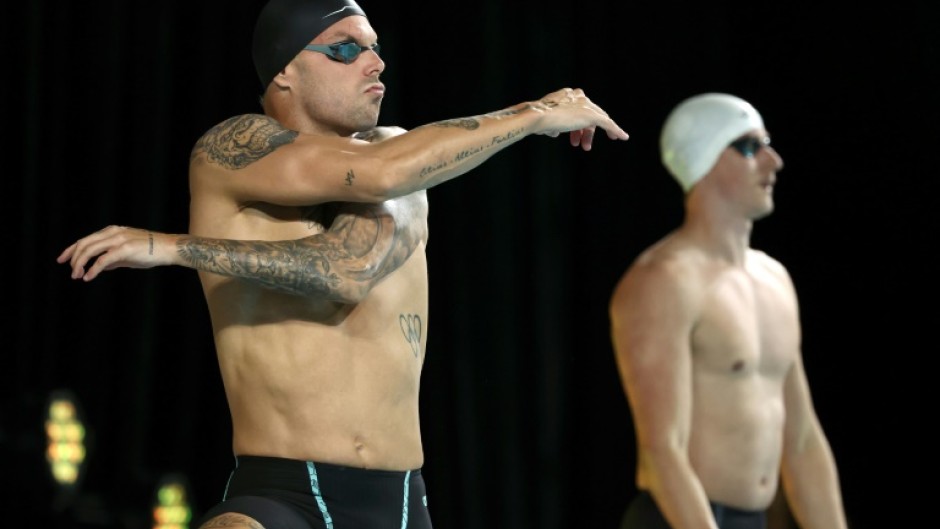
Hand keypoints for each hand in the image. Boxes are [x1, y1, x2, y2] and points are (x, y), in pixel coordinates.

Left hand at [57, 225, 176, 280]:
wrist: (169, 248)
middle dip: (73, 258)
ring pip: (90, 250)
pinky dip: (93, 270)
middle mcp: (113, 233)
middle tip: (71, 272)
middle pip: (84, 244)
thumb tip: (101, 267)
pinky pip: (103, 260)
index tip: (62, 260)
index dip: (71, 250)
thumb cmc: (152, 251)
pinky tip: (88, 277)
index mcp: (112, 231)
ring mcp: (118, 240)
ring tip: (77, 276)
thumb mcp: (129, 253)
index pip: (85, 239)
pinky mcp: (124, 250)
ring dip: (80, 264)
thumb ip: (114, 258)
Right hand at [532, 88, 628, 150]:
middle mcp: (578, 96)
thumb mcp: (545, 122)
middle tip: (581, 145)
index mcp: (567, 95)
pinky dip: (616, 131)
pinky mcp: (592, 115)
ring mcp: (586, 105)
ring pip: (596, 120)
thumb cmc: (536, 119)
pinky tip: (622, 137)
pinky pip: (608, 124)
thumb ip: (552, 125)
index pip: (578, 109)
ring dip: (590, 135)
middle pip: (588, 114)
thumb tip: (555, 132)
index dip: (576, 123)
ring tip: (585, 148)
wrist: (538, 116)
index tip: (574, 135)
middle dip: (584, 130)